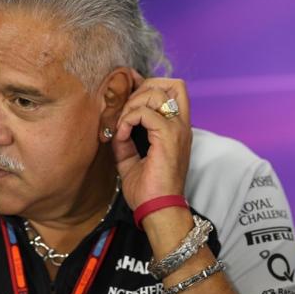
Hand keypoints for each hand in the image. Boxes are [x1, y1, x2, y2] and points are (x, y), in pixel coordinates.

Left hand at [112, 70, 192, 210]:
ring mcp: (177, 130)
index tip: (128, 104)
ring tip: (122, 124)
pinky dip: (128, 120)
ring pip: (156, 93)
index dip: (148, 88)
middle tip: (126, 110)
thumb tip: (113, 127)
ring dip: (133, 104)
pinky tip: (122, 135)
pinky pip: (144, 113)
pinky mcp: (168, 137)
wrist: (158, 210)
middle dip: (143, 89)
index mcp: (176, 129)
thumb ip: (125, 140)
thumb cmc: (148, 190)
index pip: (172, 90)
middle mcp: (180, 125)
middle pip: (172, 83)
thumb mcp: (130, 159)